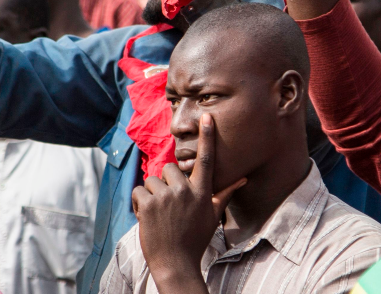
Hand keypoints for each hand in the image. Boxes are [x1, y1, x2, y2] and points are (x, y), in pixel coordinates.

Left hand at [132, 114, 245, 289]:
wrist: (176, 263)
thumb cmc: (195, 238)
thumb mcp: (213, 215)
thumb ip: (225, 193)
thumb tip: (242, 179)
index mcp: (202, 192)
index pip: (206, 159)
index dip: (207, 137)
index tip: (207, 117)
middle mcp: (185, 191)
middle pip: (170, 168)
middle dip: (166, 182)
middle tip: (170, 204)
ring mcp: (166, 197)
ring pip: (152, 180)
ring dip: (152, 195)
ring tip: (160, 214)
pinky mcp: (148, 204)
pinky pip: (138, 191)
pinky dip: (139, 203)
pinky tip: (148, 217)